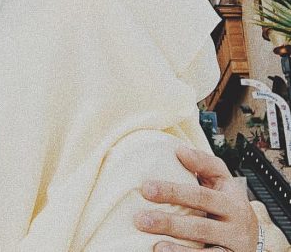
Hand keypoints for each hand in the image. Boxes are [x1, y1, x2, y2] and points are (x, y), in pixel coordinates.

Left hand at [135, 145, 257, 251]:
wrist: (252, 236)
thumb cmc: (228, 201)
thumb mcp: (222, 179)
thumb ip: (202, 163)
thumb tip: (179, 150)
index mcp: (232, 201)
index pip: (200, 195)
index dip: (173, 191)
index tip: (146, 188)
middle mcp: (236, 226)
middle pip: (199, 225)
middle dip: (169, 223)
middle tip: (140, 219)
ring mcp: (233, 247)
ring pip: (205, 250)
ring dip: (178, 248)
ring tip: (154, 244)